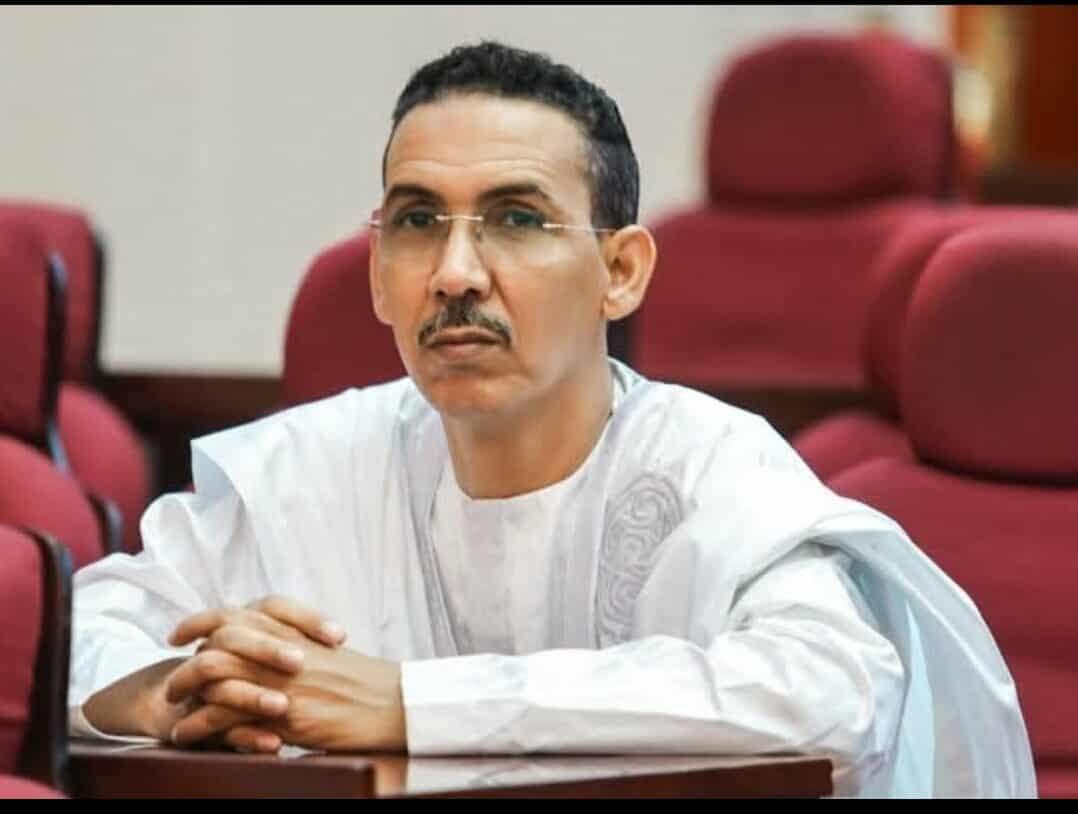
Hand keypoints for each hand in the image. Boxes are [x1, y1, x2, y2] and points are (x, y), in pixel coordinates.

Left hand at [165, 596, 405, 753]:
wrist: (393, 703)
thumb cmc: (365, 682)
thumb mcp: (326, 652)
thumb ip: (292, 645)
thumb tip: (265, 649)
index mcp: (291, 630)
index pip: (234, 613)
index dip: (199, 621)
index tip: (178, 634)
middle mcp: (280, 649)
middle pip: (215, 643)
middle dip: (186, 664)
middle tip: (173, 683)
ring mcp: (279, 679)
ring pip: (214, 677)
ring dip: (185, 694)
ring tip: (173, 713)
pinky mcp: (282, 713)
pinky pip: (226, 716)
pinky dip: (198, 726)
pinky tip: (186, 736)